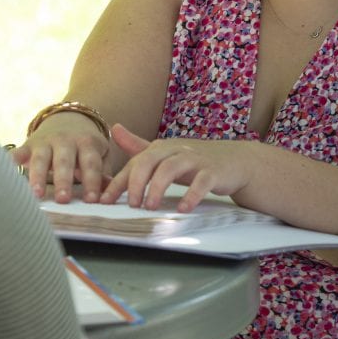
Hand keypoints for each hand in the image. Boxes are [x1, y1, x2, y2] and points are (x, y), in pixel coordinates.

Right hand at [10, 114, 113, 202]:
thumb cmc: (86, 146)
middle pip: (64, 161)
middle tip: (63, 199)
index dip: (91, 181)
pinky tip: (4, 172)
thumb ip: (103, 172)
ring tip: (37, 194)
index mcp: (87, 142)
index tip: (92, 200)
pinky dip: (10, 161)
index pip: (90, 163)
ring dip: (38, 177)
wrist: (67, 117)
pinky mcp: (29, 144)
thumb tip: (109, 193)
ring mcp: (45, 142)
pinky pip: (18, 153)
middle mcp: (65, 140)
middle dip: (63, 180)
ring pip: (41, 159)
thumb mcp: (100, 153)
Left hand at [99, 124, 251, 210]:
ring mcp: (195, 160)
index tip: (104, 200)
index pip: (134, 163)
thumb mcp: (164, 154)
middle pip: (149, 161)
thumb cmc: (193, 161)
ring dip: (157, 188)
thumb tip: (114, 129)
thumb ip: (138, 146)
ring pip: (170, 169)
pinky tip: (183, 209)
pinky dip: (191, 195)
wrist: (234, 161)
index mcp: (160, 148)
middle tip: (130, 204)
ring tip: (149, 207)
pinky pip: (201, 182)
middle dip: (136, 183)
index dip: (118, 182)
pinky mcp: (213, 172)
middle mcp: (175, 150)